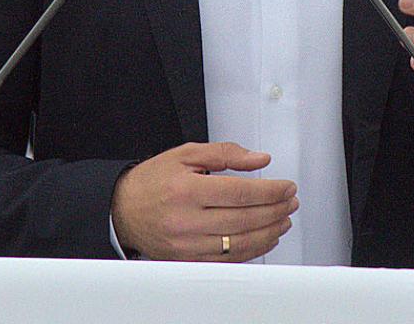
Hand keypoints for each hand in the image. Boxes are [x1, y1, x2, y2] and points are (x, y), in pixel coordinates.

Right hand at [110, 142, 297, 261]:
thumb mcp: (186, 155)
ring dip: (269, 231)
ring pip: (239, 242)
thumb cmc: (152, 181)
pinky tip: (265, 238)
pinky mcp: (188, 260)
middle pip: (244, 218)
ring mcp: (187, 244)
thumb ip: (225, 154)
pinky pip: (228, 260)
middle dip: (275, 210)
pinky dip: (252, 250)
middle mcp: (186, 220)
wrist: (123, 209)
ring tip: (284, 220)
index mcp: (187, 189)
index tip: (286, 187)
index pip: (240, 192)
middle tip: (290, 202)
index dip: (270, 191)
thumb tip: (259, 159)